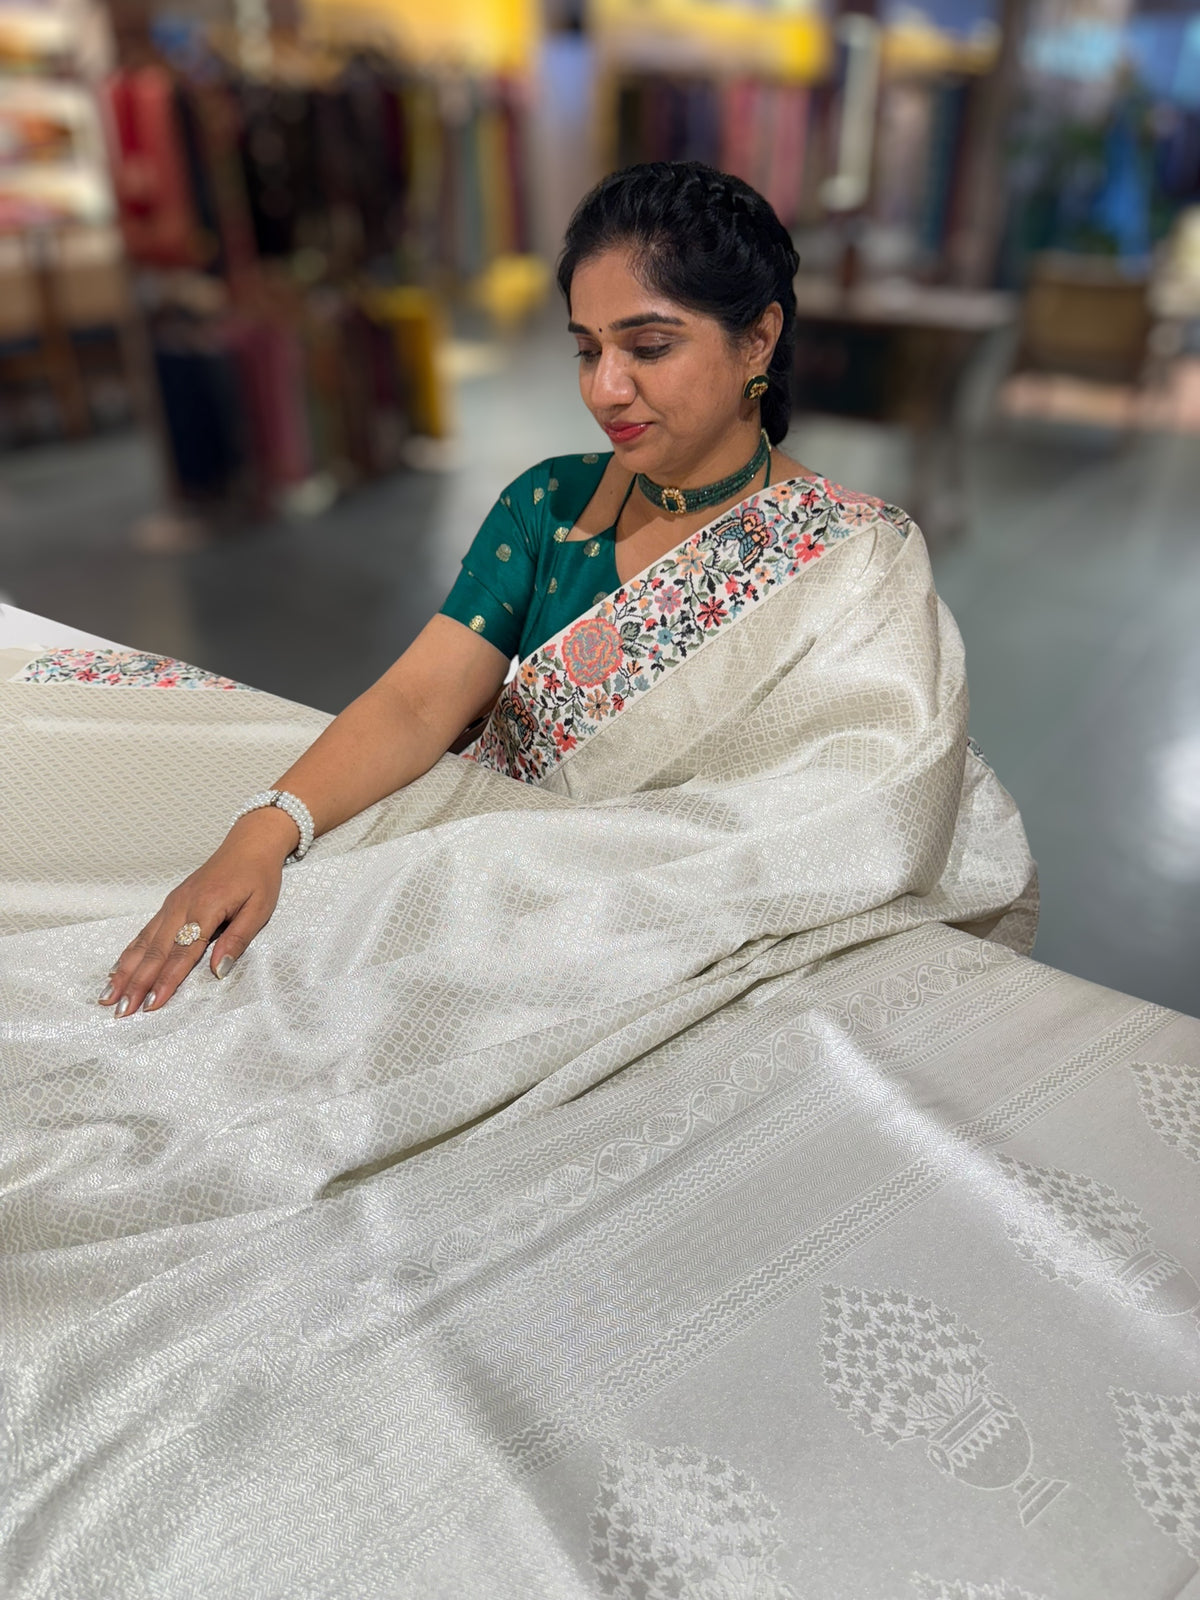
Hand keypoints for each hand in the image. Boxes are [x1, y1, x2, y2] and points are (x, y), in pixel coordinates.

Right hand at [99, 808, 298, 1015]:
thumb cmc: (259, 877)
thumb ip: (238, 939)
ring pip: (143, 943)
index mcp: (206, 908)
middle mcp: (182, 906)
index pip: (183, 953)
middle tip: (121, 1012)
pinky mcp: (170, 904)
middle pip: (155, 952)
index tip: (151, 1005)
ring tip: (108, 997)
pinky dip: (129, 953)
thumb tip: (219, 971)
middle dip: (136, 984)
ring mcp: (173, 904)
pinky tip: (117, 970)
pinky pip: (145, 932)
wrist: (249, 844)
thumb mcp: (260, 908)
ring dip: (125, 972)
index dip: (166, 981)